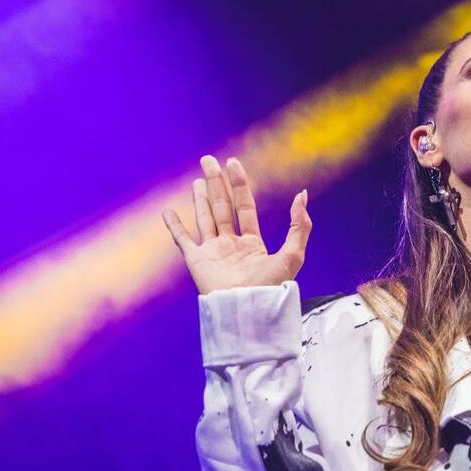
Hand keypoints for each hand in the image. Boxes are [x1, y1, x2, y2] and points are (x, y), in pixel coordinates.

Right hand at [161, 155, 310, 294]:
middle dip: (216, 184)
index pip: (244, 207)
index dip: (239, 185)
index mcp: (252, 244)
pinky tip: (168, 212)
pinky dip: (174, 226)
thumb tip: (302, 194)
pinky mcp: (196, 262)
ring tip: (197, 180)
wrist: (247, 309)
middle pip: (222, 207)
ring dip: (200, 199)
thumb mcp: (292, 254)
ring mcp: (212, 252)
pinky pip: (182, 240)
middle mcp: (231, 245)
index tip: (234, 163)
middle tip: (208, 160)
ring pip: (204, 219)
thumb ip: (298, 225)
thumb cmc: (270, 287)